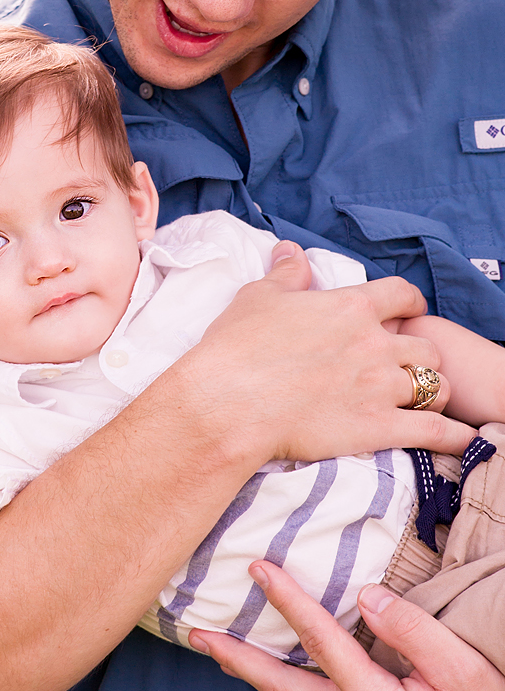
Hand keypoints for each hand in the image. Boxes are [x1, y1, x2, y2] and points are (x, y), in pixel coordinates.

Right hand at [179, 242, 470, 467]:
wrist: (230, 403)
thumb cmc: (238, 348)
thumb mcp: (258, 297)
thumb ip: (286, 273)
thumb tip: (291, 250)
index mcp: (351, 307)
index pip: (402, 294)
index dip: (410, 302)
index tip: (409, 311)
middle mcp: (375, 344)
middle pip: (426, 345)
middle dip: (421, 354)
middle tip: (406, 365)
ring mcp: (381, 387)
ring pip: (435, 385)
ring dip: (432, 391)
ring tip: (423, 400)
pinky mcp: (380, 427)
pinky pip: (436, 431)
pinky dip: (454, 437)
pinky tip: (460, 439)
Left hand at [189, 561, 504, 690]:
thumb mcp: (462, 666)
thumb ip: (410, 627)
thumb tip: (363, 598)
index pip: (321, 641)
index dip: (287, 600)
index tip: (259, 569)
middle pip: (284, 689)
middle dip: (236, 659)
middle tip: (197, 635)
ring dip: (264, 679)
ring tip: (229, 654)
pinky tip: (295, 681)